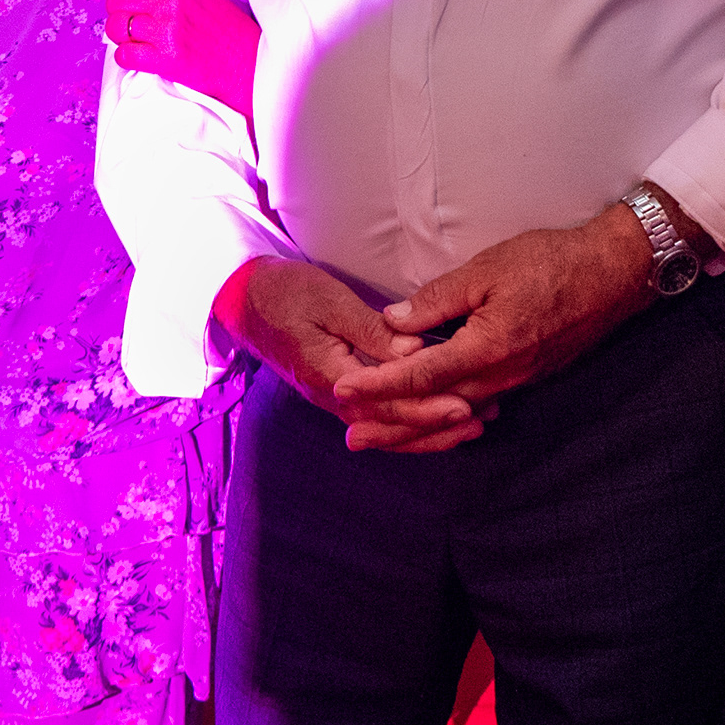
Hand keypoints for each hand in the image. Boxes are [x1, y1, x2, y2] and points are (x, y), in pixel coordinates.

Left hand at [103, 0, 260, 121]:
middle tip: (138, 22)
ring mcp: (168, 29)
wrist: (247, 58)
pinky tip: (143, 54)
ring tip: (139, 38)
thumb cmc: (220, 19)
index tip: (136, 0)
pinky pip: (125, 55)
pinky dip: (128, 57)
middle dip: (119, 12)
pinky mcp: (167, 58)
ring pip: (116, 26)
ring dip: (121, 35)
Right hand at [216, 255, 477, 453]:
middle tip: (480, 421)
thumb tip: (411, 353)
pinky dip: (409, 422)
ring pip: (386, 426)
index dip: (426, 406)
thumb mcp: (329, 302)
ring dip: (427, 431)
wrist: (244, 300)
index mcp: (329, 375)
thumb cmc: (286, 293)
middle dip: (436, 426)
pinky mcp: (338, 390)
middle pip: (390, 424)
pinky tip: (436, 419)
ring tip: (470, 426)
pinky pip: (377, 416)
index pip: (385, 402)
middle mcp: (331, 396)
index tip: (463, 404)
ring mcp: (332, 397)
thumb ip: (370, 330)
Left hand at [343, 206, 659, 431]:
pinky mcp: (528, 376)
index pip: (420, 375)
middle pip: (434, 409)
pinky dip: (449, 414)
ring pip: (457, 412)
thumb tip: (393, 322)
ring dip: (418, 425)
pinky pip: (480, 403)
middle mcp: (501, 375)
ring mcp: (517, 380)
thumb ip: (437, 300)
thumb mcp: (486, 269)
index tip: (343, 391)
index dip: (378, 385)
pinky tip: (433, 413)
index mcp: (486, 348)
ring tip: (383, 434)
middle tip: (352, 439)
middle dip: (391, 426)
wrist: (614, 274)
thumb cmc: (551, 262)